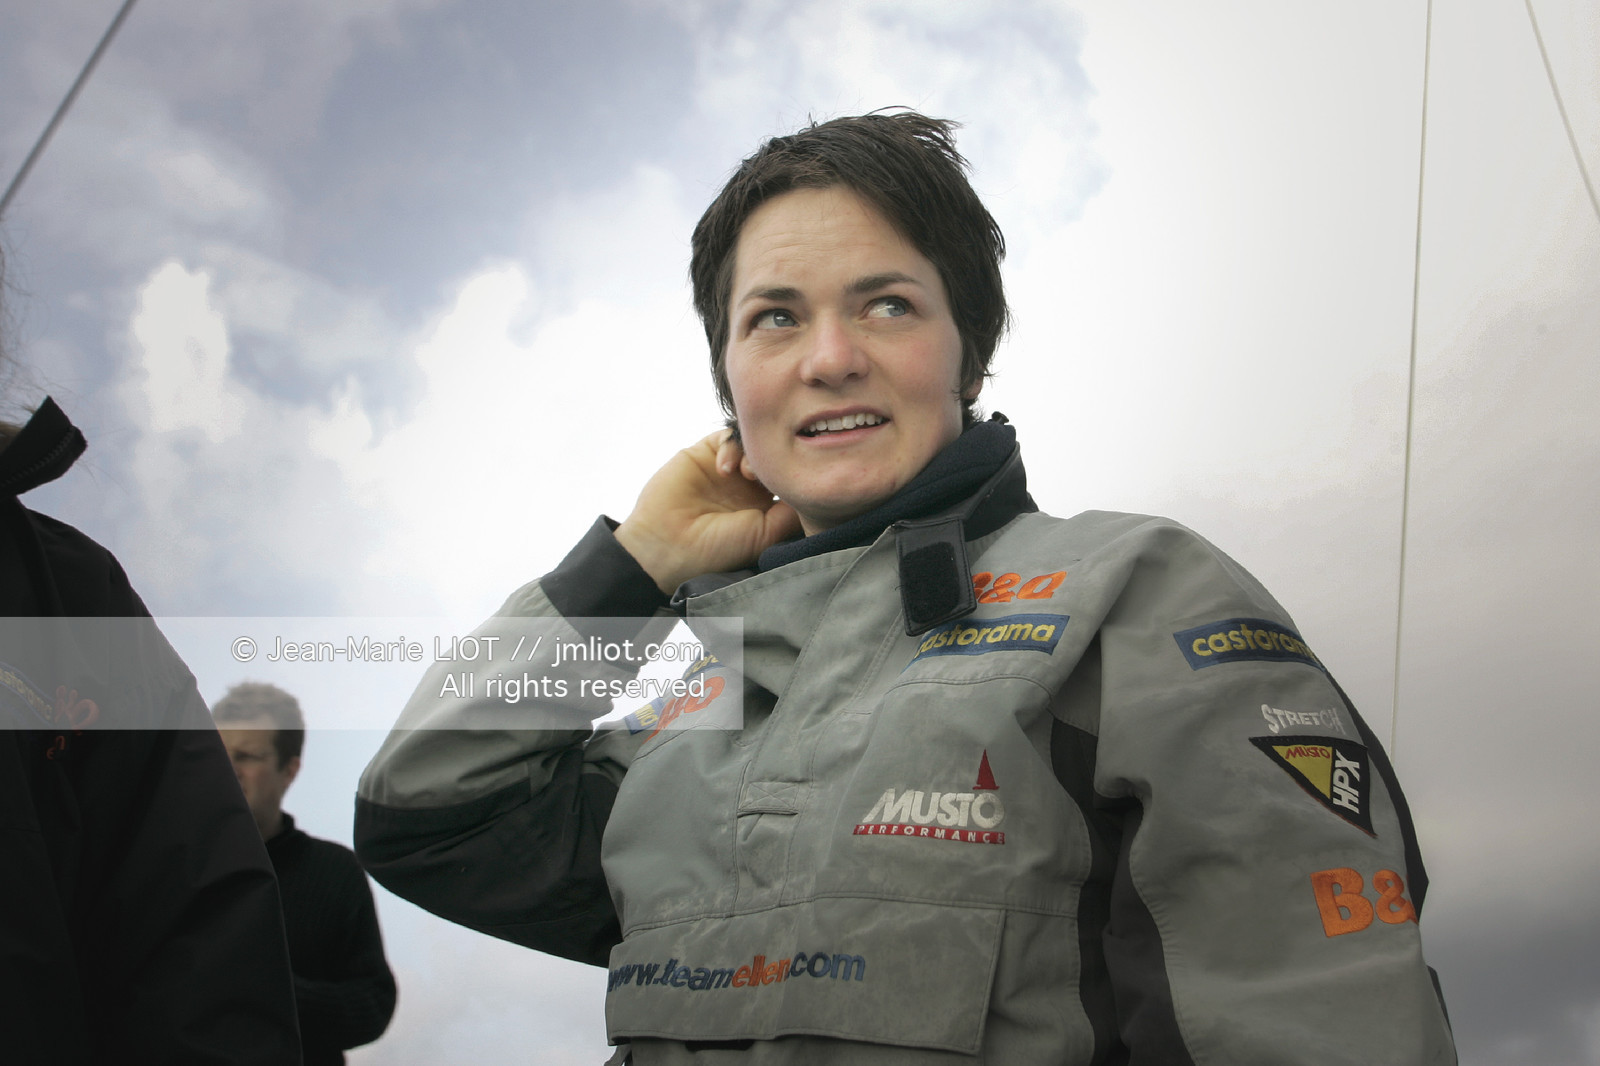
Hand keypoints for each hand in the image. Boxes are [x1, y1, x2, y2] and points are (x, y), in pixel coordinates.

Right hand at [614, 430, 800, 593]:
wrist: (666, 545)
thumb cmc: (717, 549)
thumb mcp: (766, 536)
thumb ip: (791, 511)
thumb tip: (813, 488)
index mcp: (765, 506)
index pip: (789, 477)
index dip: (795, 474)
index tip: (794, 482)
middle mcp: (748, 486)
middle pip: (774, 456)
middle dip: (776, 460)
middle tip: (766, 478)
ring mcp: (728, 468)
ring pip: (755, 442)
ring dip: (756, 453)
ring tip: (748, 474)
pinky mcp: (705, 453)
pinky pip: (728, 435)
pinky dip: (732, 446)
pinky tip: (725, 469)